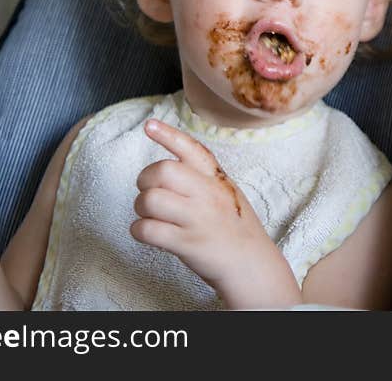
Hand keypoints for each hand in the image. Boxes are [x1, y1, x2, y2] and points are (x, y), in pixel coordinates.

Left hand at [131, 118, 298, 305]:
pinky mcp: (186, 243)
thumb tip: (167, 167)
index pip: (191, 149)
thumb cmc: (236, 228)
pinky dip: (139, 231)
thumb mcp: (228, 192)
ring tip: (150, 216)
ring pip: (150, 200)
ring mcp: (197, 219)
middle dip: (145, 180)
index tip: (148, 126)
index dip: (168, 135)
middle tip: (149, 191)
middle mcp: (207, 194)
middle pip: (161, 171)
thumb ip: (203, 178)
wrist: (252, 265)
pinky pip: (147, 230)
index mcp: (216, 178)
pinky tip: (148, 233)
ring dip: (140, 208)